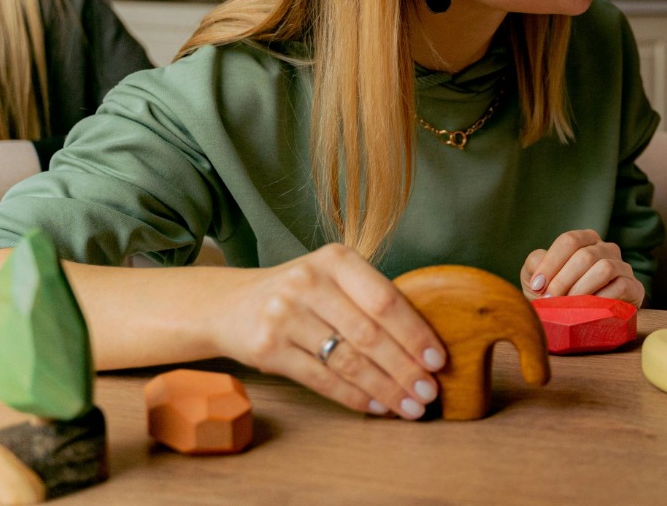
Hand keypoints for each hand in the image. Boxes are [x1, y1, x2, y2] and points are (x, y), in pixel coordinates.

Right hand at [208, 243, 446, 419]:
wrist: (228, 304)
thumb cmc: (299, 293)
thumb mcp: (332, 278)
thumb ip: (370, 298)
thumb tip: (424, 343)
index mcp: (335, 259)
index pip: (385, 299)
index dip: (415, 332)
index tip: (438, 359)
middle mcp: (308, 283)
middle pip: (370, 334)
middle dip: (405, 368)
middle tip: (429, 392)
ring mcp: (284, 315)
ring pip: (348, 361)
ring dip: (384, 388)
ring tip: (409, 406)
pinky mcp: (267, 349)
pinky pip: (321, 379)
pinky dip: (354, 396)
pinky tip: (376, 405)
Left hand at [522, 229, 644, 306]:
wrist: (581, 321)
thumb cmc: (558, 295)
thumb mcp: (538, 278)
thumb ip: (535, 265)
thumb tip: (539, 267)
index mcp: (585, 240)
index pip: (569, 240)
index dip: (551, 263)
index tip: (537, 286)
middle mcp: (606, 249)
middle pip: (585, 255)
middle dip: (563, 280)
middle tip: (550, 300)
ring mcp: (623, 267)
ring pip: (604, 268)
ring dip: (581, 289)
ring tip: (567, 306)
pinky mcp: (634, 287)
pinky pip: (621, 286)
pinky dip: (601, 298)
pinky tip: (588, 310)